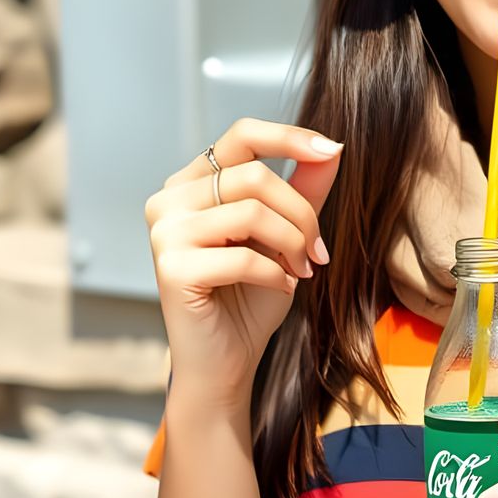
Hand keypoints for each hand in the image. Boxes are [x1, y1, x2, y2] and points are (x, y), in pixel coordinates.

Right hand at [144, 118, 341, 416]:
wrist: (225, 361)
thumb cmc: (251, 297)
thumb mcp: (286, 236)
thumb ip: (304, 191)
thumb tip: (332, 148)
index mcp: (192, 182)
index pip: (241, 135)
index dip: (289, 137)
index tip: (333, 150)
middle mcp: (169, 199)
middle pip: (255, 176)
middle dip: (301, 214)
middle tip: (317, 252)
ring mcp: (164, 232)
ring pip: (251, 212)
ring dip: (292, 244)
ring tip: (302, 270)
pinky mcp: (171, 268)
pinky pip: (242, 257)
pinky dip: (275, 274)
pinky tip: (282, 287)